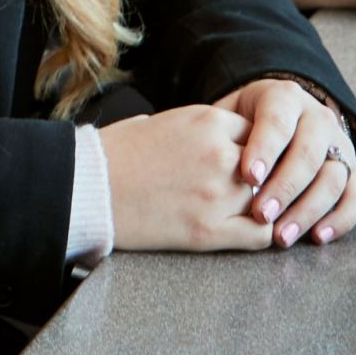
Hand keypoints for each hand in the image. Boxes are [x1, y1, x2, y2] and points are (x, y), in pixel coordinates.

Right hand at [101, 104, 272, 251]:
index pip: (257, 132)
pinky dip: (261, 233)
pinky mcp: (209, 230)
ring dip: (261, 205)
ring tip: (246, 211)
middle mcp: (220, 154)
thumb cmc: (116, 153)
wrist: (87, 188)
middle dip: (260, 177)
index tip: (243, 160)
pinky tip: (247, 230)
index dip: (251, 148)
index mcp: (208, 120)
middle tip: (248, 187)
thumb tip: (216, 136)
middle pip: (267, 164)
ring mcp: (218, 193)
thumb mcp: (163, 121)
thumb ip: (200, 128)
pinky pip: (260, 234)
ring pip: (268, 199)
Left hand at [212, 78, 355, 248]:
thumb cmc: (240, 125)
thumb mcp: (227, 117)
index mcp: (284, 98)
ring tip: (282, 235)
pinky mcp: (352, 173)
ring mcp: (339, 145)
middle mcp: (317, 117)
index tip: (247, 177)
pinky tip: (317, 236)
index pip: (277, 122)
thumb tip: (216, 165)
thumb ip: (224, 134)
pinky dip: (340, 220)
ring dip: (309, 209)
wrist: (272, 120)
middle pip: (309, 152)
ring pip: (333, 177)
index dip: (264, 149)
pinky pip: (354, 198)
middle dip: (285, 187)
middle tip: (261, 214)